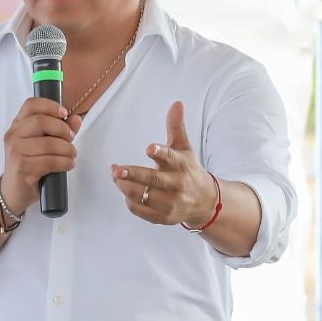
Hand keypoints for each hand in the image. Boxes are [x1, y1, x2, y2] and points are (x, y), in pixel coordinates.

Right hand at [1, 98, 81, 215]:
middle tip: (70, 140)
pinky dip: (64, 163)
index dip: (50, 106)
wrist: (13, 191)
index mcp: (17, 126)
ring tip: (71, 156)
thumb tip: (76, 119)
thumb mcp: (42, 144)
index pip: (31, 105)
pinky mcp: (22, 168)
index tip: (64, 114)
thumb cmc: (29, 165)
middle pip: (41, 121)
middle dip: (63, 130)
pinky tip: (67, 165)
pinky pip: (50, 161)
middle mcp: (13, 136)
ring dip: (67, 150)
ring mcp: (16, 152)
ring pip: (49, 143)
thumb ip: (59, 130)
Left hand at [110, 101, 216, 224]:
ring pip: (141, 196)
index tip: (149, 148)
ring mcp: (170, 203)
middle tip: (116, 170)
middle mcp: (177, 184)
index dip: (160, 153)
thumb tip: (177, 103)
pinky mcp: (163, 217)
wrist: (205, 201)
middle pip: (151, 180)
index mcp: (181, 164)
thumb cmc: (189, 170)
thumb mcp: (184, 148)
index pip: (171, 158)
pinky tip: (126, 191)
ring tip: (116, 175)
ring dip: (124, 186)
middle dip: (132, 175)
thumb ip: (176, 127)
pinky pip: (139, 210)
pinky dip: (130, 201)